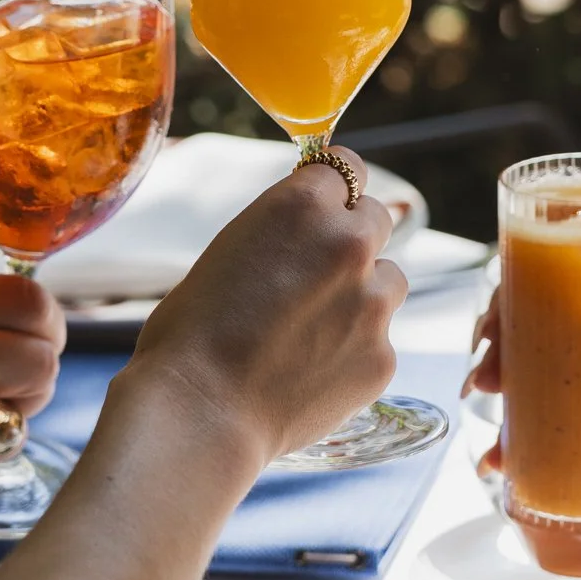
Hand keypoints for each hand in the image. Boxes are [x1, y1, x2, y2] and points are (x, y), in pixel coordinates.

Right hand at [127, 148, 406, 466]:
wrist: (200, 413)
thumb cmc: (191, 334)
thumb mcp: (228, 252)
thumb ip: (281, 234)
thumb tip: (304, 235)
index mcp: (301, 205)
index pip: (345, 166)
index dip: (331, 190)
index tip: (324, 206)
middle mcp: (349, 243)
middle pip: (375, 218)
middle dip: (351, 238)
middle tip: (315, 273)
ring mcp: (373, 303)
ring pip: (389, 279)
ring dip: (362, 293)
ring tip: (311, 328)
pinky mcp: (383, 356)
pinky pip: (379, 339)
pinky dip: (354, 349)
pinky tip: (311, 371)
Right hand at [463, 247, 580, 442]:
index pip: (559, 281)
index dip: (515, 307)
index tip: (493, 337)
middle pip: (551, 337)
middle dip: (508, 365)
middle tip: (482, 393)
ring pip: (572, 385)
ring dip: (532, 415)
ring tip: (497, 453)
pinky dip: (575, 444)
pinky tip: (545, 469)